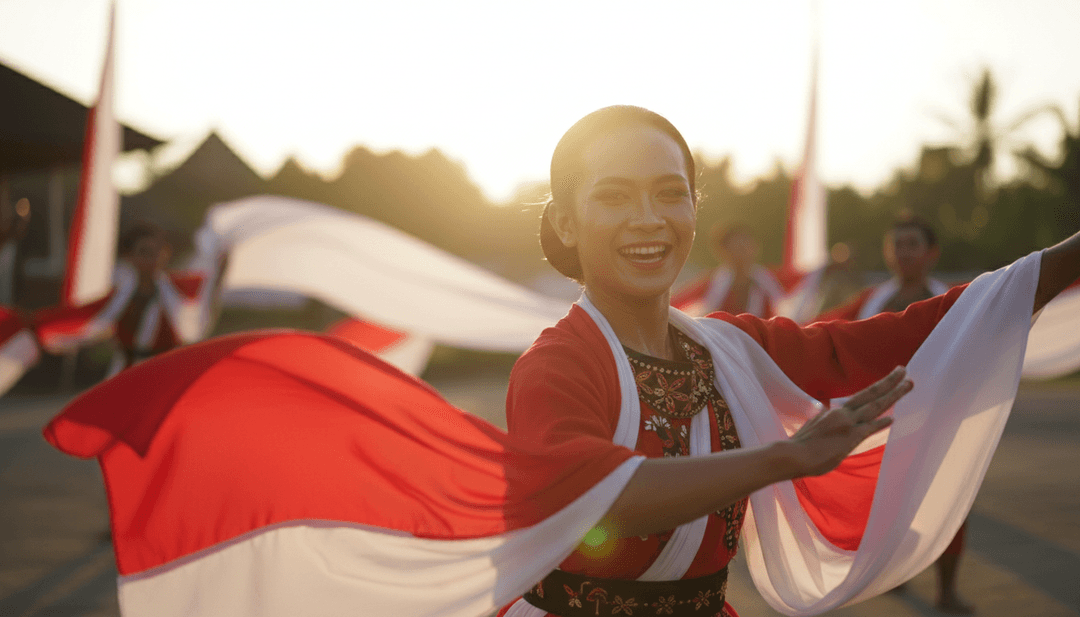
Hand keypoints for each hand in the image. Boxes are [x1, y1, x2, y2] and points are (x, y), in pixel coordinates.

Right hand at [787, 366, 911, 477]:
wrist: (792, 455)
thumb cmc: (801, 445)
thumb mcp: (815, 427)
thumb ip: (825, 420)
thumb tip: (827, 415)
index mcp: (835, 411)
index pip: (860, 398)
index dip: (876, 390)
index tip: (889, 382)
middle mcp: (843, 414)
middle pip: (871, 394)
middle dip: (890, 382)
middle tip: (904, 372)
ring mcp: (847, 424)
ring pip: (875, 405)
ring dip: (893, 394)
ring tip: (908, 384)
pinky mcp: (849, 438)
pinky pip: (869, 427)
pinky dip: (881, 422)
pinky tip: (893, 417)